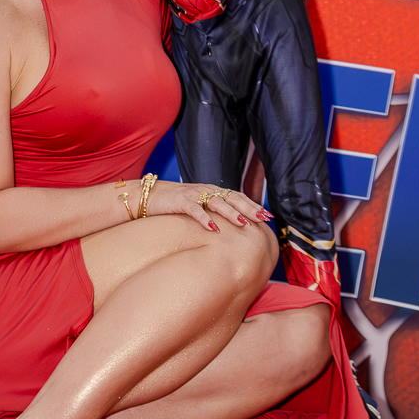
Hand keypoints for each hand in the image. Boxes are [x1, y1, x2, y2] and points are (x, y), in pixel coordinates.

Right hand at [145, 180, 273, 232]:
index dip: (253, 204)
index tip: (268, 215)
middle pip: (232, 197)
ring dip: (230, 213)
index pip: (238, 196)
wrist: (150, 196)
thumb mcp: (199, 206)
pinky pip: (194, 209)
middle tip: (263, 218)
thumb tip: (234, 226)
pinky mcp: (180, 201)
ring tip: (243, 223)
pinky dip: (204, 218)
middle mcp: (207, 190)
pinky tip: (213, 228)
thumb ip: (215, 212)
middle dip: (249, 208)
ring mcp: (194, 194)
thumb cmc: (177, 204)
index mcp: (213, 191)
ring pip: (216, 202)